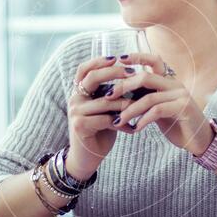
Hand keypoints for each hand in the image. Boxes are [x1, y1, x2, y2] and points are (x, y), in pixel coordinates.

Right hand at [66, 56, 136, 179]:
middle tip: (133, 73)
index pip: (84, 69)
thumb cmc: (100, 131)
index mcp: (79, 92)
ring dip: (126, 103)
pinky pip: (106, 119)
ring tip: (142, 106)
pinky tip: (131, 128)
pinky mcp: (80, 125)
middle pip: (93, 78)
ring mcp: (75, 112)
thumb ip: (111, 95)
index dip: (99, 61)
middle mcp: (74, 99)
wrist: (86, 158)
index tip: (117, 58)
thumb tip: (134, 78)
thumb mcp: (105, 109)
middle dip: (114, 73)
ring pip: (106, 101)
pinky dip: (122, 123)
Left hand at [106, 53, 214, 155]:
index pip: (154, 61)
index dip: (137, 57)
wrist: (199, 140)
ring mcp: (180, 95)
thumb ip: (146, 99)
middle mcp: (175, 84)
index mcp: (169, 81)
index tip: (119, 59)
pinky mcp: (183, 108)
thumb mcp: (159, 109)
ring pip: (149, 97)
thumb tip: (122, 95)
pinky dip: (144, 119)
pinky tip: (135, 128)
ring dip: (130, 109)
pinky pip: (158, 110)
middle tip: (109, 96)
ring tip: (118, 120)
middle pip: (146, 77)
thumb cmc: (177, 124)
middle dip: (124, 85)